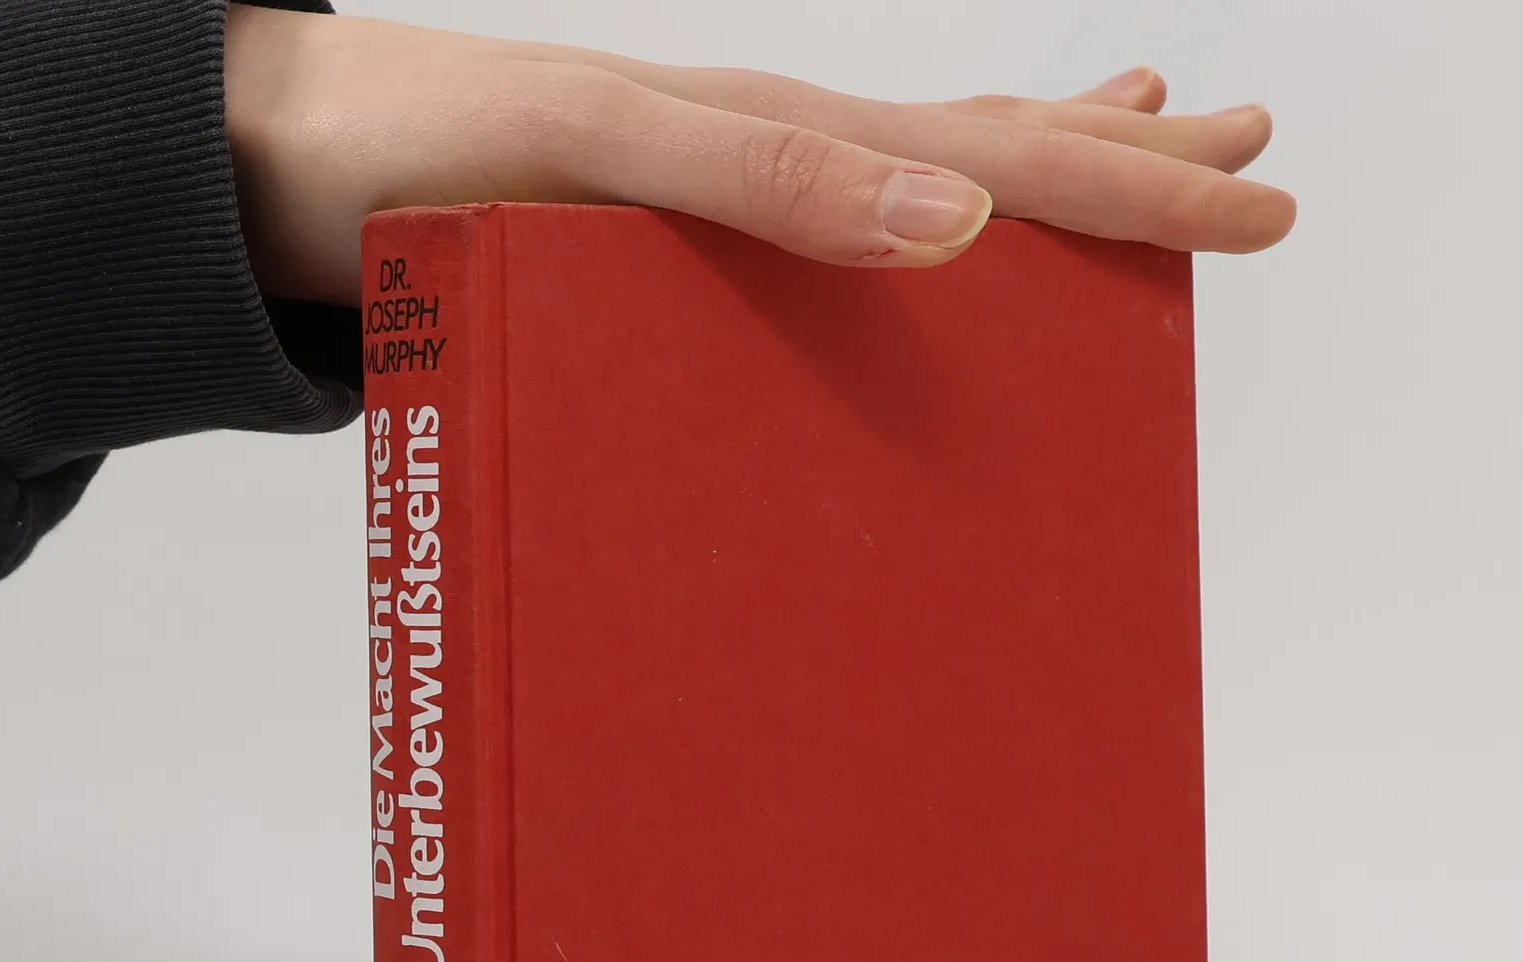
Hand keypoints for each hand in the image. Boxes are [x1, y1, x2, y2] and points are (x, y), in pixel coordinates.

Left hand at [225, 9, 1295, 305]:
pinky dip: (907, 234)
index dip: (1137, 186)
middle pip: (989, 152)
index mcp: (781, 142)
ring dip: (1032, 177)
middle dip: (1123, 163)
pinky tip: (910, 257)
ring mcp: (718, 199)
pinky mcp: (657, 246)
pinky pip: (825, 237)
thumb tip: (960, 226)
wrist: (263, 168)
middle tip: (1242, 151)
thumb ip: (768, 178)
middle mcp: (768, 163)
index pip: (1005, 159)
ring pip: (921, 185)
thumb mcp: (597, 154)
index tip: (1259, 197)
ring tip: (1117, 154)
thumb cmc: (413, 162)